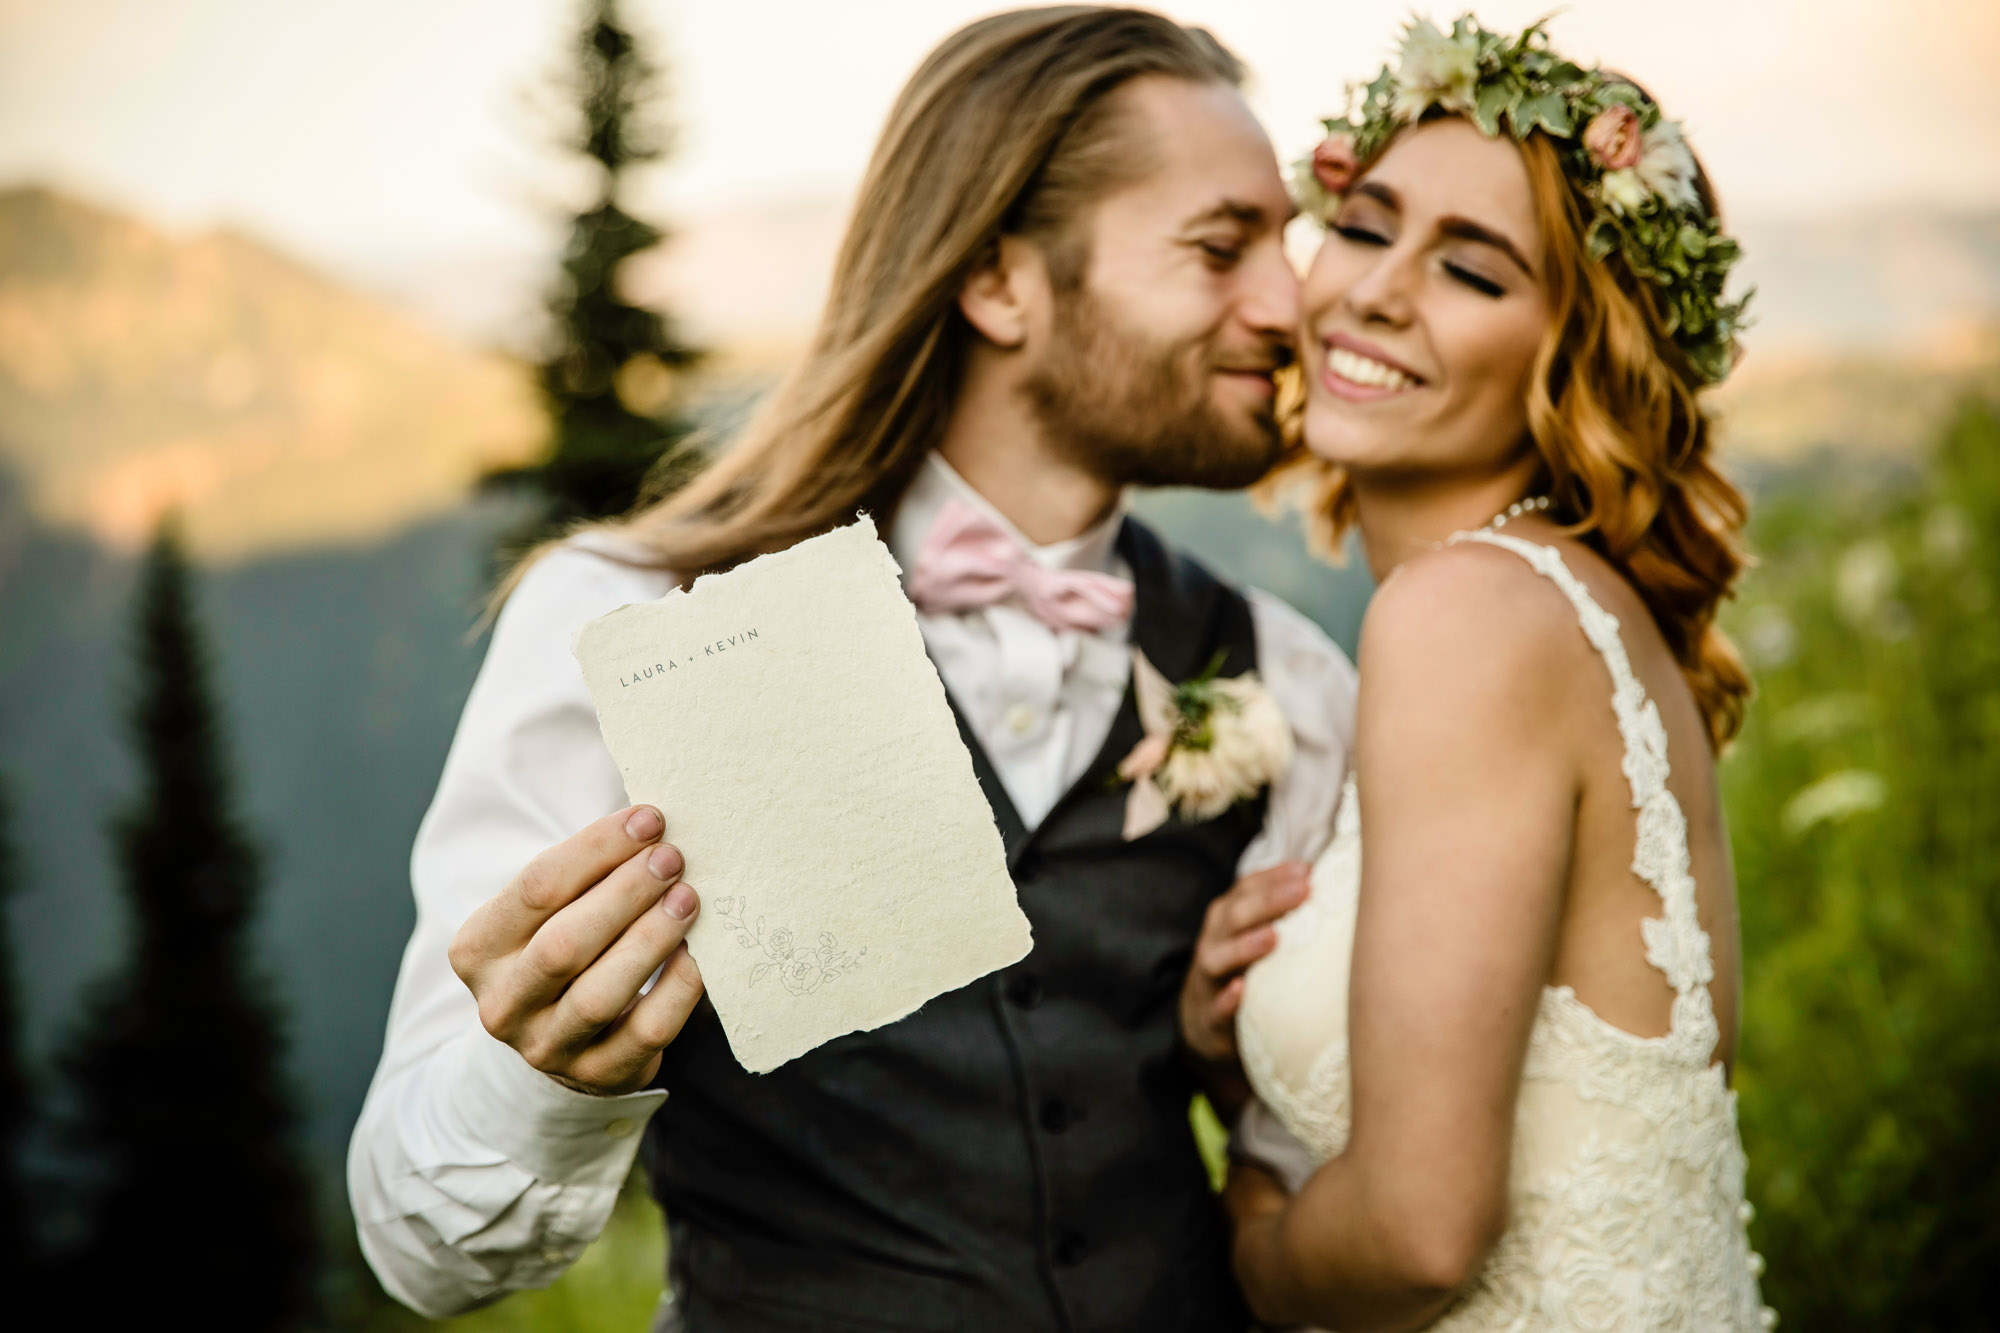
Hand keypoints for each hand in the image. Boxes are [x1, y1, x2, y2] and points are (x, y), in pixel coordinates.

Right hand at [448, 805, 704, 1094]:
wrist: (557, 1038)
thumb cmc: (561, 946)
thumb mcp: (547, 911)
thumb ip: (582, 873)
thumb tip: (649, 822)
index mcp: (478, 949)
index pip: (537, 888)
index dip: (597, 848)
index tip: (650, 819)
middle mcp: (502, 1004)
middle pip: (565, 944)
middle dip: (626, 893)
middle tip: (673, 858)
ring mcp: (546, 1047)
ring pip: (601, 994)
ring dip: (651, 938)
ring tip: (688, 899)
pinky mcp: (597, 1074)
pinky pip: (646, 1032)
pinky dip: (677, 990)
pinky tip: (695, 955)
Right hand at [1179, 862, 1309, 1113]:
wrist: (1204, 1022)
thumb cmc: (1245, 969)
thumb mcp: (1255, 935)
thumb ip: (1283, 912)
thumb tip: (1333, 884)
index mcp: (1227, 917)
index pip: (1247, 888)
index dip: (1275, 877)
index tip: (1308, 870)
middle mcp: (1214, 941)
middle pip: (1236, 915)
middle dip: (1269, 902)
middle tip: (1304, 891)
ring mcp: (1207, 978)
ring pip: (1218, 957)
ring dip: (1245, 946)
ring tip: (1273, 937)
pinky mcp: (1207, 1016)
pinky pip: (1214, 1008)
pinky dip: (1226, 999)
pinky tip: (1240, 991)